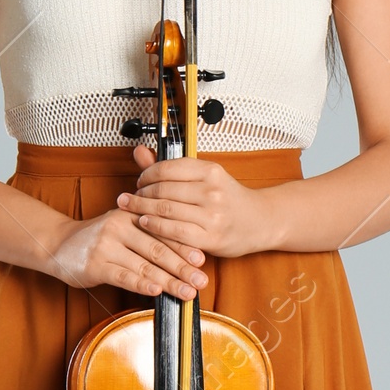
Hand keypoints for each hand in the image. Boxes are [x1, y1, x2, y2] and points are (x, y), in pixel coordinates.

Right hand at [51, 195, 207, 301]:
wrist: (59, 245)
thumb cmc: (100, 239)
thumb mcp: (123, 225)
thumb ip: (150, 233)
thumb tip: (188, 254)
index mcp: (130, 214)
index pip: (162, 230)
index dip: (184, 245)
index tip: (203, 260)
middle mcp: (118, 226)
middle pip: (157, 248)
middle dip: (182, 267)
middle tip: (201, 281)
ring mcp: (105, 246)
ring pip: (143, 265)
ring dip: (169, 281)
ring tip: (187, 292)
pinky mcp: (95, 265)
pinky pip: (123, 276)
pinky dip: (141, 285)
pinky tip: (156, 292)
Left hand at [116, 144, 271, 258]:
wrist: (261, 221)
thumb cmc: (230, 199)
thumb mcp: (205, 177)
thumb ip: (169, 168)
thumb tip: (138, 152)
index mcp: (211, 171)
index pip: (168, 168)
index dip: (147, 174)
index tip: (139, 181)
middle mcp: (212, 191)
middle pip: (163, 189)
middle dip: (140, 193)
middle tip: (128, 197)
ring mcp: (212, 215)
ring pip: (165, 209)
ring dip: (142, 209)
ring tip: (131, 208)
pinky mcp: (210, 237)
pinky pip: (174, 231)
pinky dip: (155, 226)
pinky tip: (144, 223)